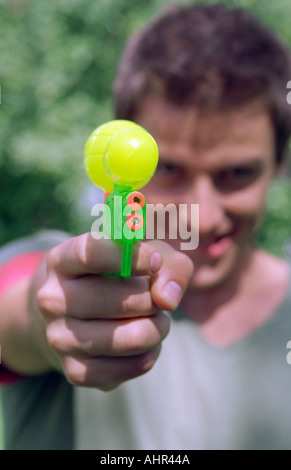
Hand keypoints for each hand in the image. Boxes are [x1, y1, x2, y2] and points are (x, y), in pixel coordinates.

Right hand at [37, 233, 192, 389]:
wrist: (68, 314)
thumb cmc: (112, 275)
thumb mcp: (138, 256)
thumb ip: (166, 264)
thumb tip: (167, 300)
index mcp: (62, 261)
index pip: (91, 254)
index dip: (131, 257)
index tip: (155, 261)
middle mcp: (53, 300)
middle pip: (122, 301)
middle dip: (154, 300)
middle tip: (156, 298)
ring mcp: (60, 339)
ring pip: (134, 338)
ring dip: (158, 328)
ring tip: (154, 319)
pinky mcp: (76, 372)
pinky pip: (134, 366)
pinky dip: (151, 353)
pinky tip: (143, 340)